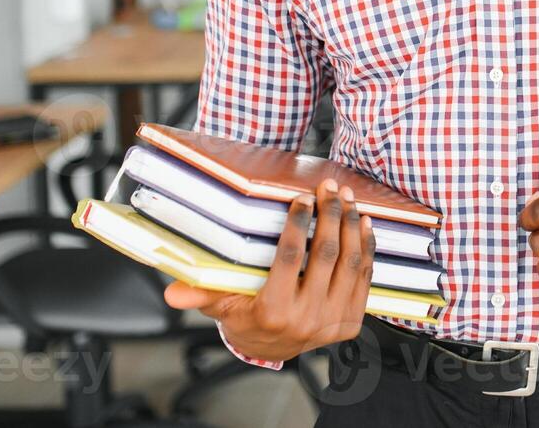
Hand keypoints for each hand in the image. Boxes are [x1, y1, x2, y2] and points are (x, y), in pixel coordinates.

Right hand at [162, 178, 375, 362]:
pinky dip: (366, 247)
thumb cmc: (245, 318)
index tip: (302, 198)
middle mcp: (306, 319)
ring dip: (350, 226)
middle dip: (330, 215)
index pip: (289, 258)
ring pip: (350, 263)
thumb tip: (171, 292)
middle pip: (325, 255)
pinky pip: (365, 278)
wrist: (273, 350)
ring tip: (346, 199)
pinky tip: (363, 223)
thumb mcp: (220, 306)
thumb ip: (200, 294)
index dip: (298, 224)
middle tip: (330, 188)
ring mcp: (333, 321)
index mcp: (273, 312)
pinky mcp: (351, 321)